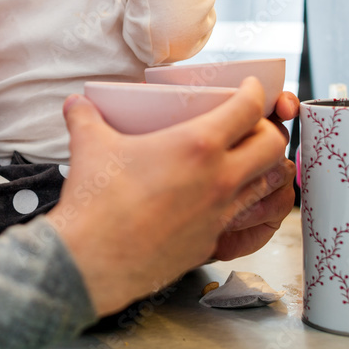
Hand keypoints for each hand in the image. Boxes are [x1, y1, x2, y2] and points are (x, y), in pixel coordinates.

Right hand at [48, 77, 286, 315]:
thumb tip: (75, 103)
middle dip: (269, 130)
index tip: (252, 88)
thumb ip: (85, 117)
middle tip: (250, 124)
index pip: (249, 109)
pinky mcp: (211, 240)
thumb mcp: (89, 146)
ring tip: (240, 158)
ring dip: (260, 167)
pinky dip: (236, 200)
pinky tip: (211, 196)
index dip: (256, 93)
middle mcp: (219, 178)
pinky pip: (238, 215)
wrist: (92, 260)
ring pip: (264, 183)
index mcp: (197, 146)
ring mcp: (219, 213)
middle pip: (273, 146)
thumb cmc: (97, 202)